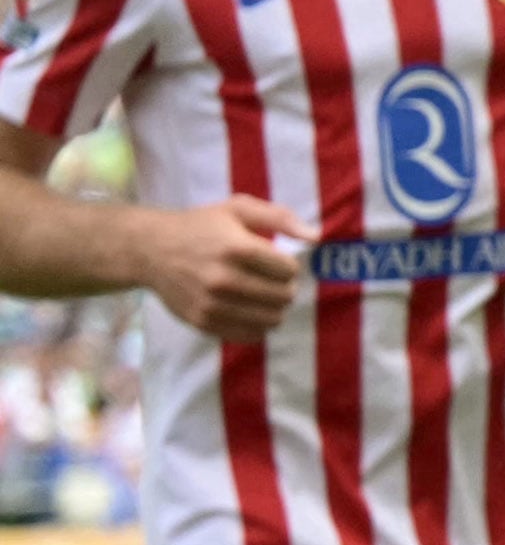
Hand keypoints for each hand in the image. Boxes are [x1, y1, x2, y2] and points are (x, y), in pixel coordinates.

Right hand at [139, 196, 302, 339]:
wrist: (149, 250)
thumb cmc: (199, 226)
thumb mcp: (237, 209)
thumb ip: (279, 218)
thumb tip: (316, 237)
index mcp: (236, 248)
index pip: (288, 270)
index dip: (288, 266)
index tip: (276, 262)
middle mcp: (224, 279)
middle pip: (283, 296)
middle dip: (285, 288)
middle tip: (273, 281)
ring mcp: (212, 303)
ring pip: (270, 319)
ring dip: (275, 309)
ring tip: (264, 296)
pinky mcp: (202, 321)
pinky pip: (250, 335)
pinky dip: (258, 326)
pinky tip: (251, 311)